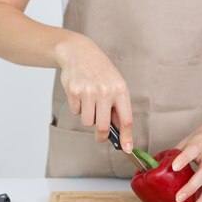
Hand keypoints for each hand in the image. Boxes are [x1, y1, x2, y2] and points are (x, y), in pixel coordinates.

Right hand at [55, 35, 133, 151]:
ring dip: (88, 118)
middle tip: (101, 137)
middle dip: (101, 136)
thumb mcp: (115, 84)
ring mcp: (89, 92)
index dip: (127, 137)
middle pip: (103, 127)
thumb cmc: (100, 71)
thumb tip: (119, 133)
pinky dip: (78, 108)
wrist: (79, 53)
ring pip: (87, 122)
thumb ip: (117, 107)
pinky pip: (76, 112)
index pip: (126, 120)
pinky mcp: (74, 92)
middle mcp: (105, 91)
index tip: (127, 149)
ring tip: (89, 103)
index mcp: (120, 90)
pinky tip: (80, 95)